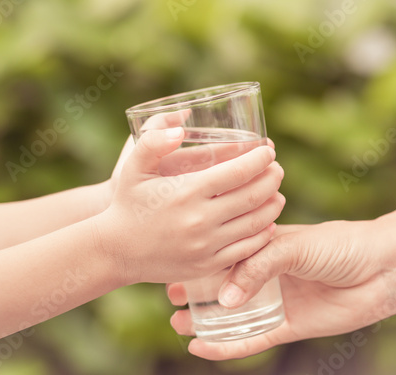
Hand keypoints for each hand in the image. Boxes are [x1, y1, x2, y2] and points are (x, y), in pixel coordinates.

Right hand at [95, 125, 284, 284]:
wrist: (117, 251)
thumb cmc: (128, 204)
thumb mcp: (133, 168)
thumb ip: (153, 141)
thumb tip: (181, 127)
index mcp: (187, 192)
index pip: (237, 172)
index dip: (259, 159)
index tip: (269, 151)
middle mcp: (200, 219)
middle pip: (252, 196)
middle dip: (272, 179)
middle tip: (277, 170)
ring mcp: (206, 246)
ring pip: (255, 224)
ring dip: (273, 206)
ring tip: (277, 194)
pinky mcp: (207, 265)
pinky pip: (246, 250)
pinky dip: (263, 235)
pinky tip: (267, 224)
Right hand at [168, 220, 395, 359]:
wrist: (378, 268)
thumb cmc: (338, 245)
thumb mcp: (291, 245)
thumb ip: (257, 267)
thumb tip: (224, 299)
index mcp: (263, 248)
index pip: (222, 257)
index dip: (199, 264)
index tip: (174, 269)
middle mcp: (265, 276)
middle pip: (222, 288)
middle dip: (196, 295)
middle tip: (172, 300)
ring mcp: (275, 302)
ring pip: (233, 317)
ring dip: (206, 323)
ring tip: (180, 324)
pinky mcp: (287, 326)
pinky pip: (253, 338)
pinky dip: (229, 345)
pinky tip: (205, 346)